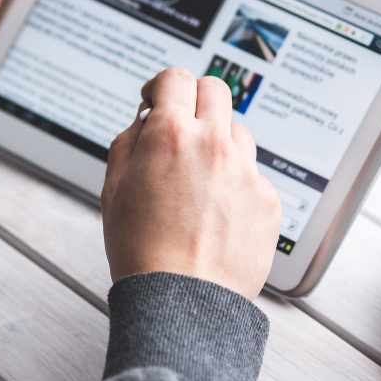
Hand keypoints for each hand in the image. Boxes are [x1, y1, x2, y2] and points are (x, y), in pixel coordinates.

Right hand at [102, 68, 281, 299]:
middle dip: (194, 99)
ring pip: (237, 131)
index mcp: (171, 136)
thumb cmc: (142, 251)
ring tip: (199, 180)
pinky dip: (236, 183)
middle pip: (215, 89)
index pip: (175, 78)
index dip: (162, 85)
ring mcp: (246, 171)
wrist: (182, 302)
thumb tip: (146, 119)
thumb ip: (128, 141)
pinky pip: (252, 174)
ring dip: (218, 142)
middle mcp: (214, 145)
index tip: (157, 99)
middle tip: (182, 124)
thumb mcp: (112, 189)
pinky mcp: (267, 199)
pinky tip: (217, 212)